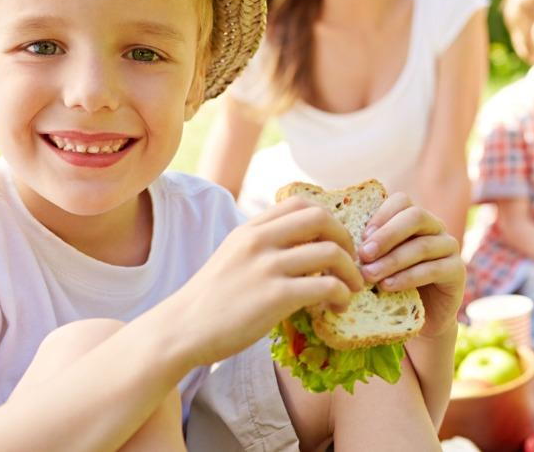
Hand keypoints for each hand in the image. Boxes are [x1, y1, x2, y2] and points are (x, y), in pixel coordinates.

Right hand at [166, 198, 364, 366]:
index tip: (335, 241)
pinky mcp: (275, 296)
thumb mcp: (233, 256)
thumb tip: (302, 247)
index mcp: (251, 229)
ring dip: (350, 272)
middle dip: (346, 239)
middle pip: (322, 218)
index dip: (328, 219)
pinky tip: (337, 306)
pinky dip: (342, 294)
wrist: (181, 330)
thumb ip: (263, 245)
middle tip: (351, 262)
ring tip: (351, 289)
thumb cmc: (210, 300)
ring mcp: (267, 267)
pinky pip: (326, 286)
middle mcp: (260, 241)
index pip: (301, 203)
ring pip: (330, 252)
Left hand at [357, 192, 464, 338]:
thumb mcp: (375, 262)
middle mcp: (434, 227)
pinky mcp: (457, 271)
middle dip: (386, 235)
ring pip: (422, 245)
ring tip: (370, 276)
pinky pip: (433, 268)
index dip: (381, 216)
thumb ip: (364, 247)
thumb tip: (334, 235)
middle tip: (363, 255)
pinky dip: (408, 277)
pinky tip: (388, 286)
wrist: (418, 319)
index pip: (401, 201)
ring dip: (393, 260)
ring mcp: (448, 247)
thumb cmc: (389, 286)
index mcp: (414, 219)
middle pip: (415, 216)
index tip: (360, 238)